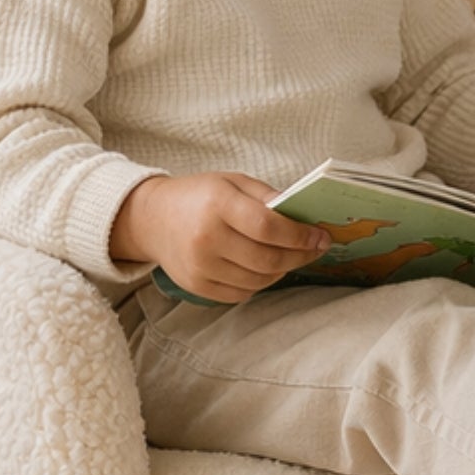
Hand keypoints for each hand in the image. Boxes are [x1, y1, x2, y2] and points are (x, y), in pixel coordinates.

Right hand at [112, 172, 330, 302]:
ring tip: (290, 257)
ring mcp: (200, 266)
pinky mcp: (197, 286)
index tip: (321, 237)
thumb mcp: (232, 182)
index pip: (268, 228)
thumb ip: (266, 197)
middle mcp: (206, 238)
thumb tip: (301, 218)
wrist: (153, 219)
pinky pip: (242, 293)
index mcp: (217, 205)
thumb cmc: (199, 196)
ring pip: (259, 281)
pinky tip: (264, 268)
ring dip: (282, 271)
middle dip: (299, 256)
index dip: (300, 236)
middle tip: (315, 249)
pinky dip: (260, 282)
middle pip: (267, 259)